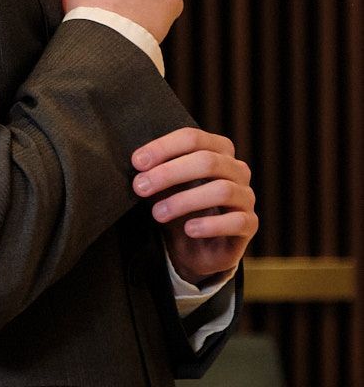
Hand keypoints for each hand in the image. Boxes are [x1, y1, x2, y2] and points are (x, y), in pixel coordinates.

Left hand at [131, 127, 257, 284]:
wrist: (196, 249)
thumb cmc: (179, 208)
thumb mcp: (164, 188)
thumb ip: (154, 173)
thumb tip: (136, 163)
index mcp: (217, 151)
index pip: (193, 138)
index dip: (164, 147)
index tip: (137, 162)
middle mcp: (236, 169)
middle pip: (207, 161)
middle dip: (169, 173)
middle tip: (140, 187)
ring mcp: (246, 196)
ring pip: (222, 190)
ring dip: (184, 201)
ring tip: (157, 214)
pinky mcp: (249, 224)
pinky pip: (236, 221)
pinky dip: (210, 225)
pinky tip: (189, 229)